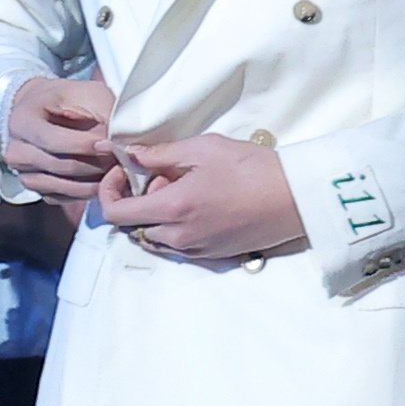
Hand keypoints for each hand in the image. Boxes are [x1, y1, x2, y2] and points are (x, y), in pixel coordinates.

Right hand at [4, 76, 120, 204]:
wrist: (44, 110)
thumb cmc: (67, 99)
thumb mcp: (86, 93)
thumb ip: (104, 113)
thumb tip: (120, 142)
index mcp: (22, 121)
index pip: (52, 141)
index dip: (83, 145)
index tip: (110, 144)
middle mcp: (16, 151)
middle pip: (59, 166)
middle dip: (94, 165)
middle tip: (120, 160)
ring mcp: (24, 173)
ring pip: (62, 186)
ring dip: (93, 182)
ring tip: (115, 170)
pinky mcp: (36, 189)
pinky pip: (63, 197)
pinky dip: (85, 192)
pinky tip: (102, 180)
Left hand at [98, 134, 306, 260]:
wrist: (295, 198)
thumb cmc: (252, 168)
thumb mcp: (203, 149)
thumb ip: (159, 154)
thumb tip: (126, 154)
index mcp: (172, 210)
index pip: (115, 212)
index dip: (109, 189)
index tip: (123, 171)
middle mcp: (179, 237)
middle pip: (134, 224)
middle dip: (138, 199)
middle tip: (163, 174)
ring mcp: (196, 250)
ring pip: (156, 236)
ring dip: (158, 214)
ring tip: (184, 188)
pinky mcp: (213, 256)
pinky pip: (179, 244)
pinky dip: (177, 226)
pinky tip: (201, 204)